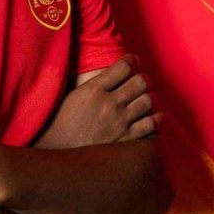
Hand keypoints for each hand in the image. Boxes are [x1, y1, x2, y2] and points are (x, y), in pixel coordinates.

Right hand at [32, 54, 161, 148]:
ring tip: (146, 97)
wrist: (57, 153)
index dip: (131, 60)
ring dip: (150, 97)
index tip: (133, 61)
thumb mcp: (70, 97)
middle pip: (140, 82)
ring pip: (148, 101)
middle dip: (143, 78)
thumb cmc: (60, 125)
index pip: (123, 67)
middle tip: (142, 80)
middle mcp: (108, 104)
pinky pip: (151, 125)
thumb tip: (107, 74)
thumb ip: (90, 85)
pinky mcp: (126, 140)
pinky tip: (153, 117)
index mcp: (92, 90)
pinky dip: (156, 119)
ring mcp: (119, 123)